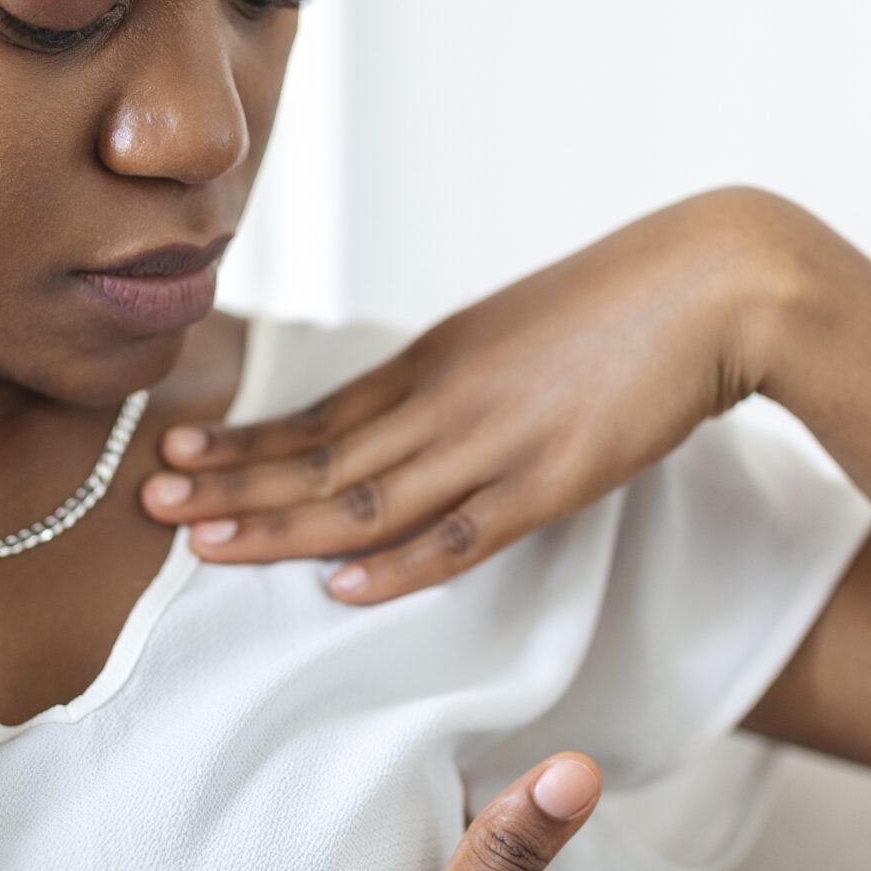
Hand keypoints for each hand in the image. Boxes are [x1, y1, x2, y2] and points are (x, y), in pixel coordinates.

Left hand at [142, 190, 802, 601]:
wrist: (719, 283)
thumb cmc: (627, 309)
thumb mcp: (520, 336)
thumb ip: (464, 382)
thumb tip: (418, 417)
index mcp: (437, 359)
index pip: (322, 415)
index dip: (245, 444)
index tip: (174, 460)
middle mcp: (447, 398)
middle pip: (320, 455)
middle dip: (232, 485)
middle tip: (151, 508)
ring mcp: (496, 440)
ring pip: (368, 495)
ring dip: (281, 525)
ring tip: (205, 547)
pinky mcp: (552, 478)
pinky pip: (462, 531)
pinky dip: (399, 563)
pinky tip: (341, 587)